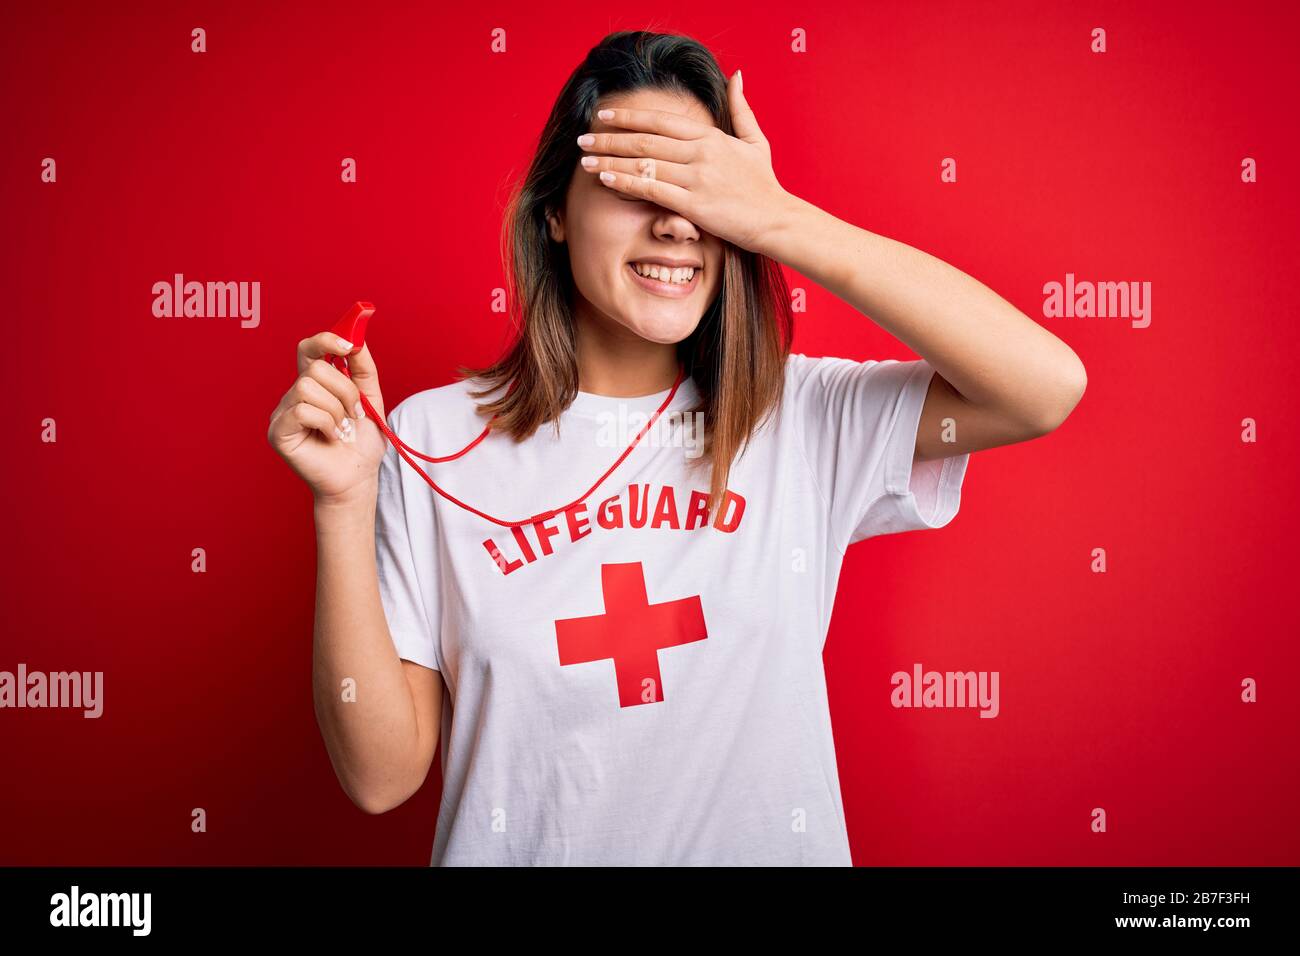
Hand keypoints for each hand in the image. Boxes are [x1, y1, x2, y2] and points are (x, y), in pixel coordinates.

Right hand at [267, 328, 388, 505]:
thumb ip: (363, 369)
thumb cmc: (362, 444)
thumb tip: (357, 339)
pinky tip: (330, 437)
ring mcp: (283, 412)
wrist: (358, 478)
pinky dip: (326, 423)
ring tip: (342, 429)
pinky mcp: (279, 431)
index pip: (310, 349)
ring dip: (336, 410)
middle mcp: (295, 394)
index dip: (326, 340)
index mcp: (315, 384)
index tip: (349, 345)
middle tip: (355, 414)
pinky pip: (302, 410)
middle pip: (315, 368)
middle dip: (345, 390)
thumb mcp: (371, 400)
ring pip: (308, 387)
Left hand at [577, 70, 792, 254]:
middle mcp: (700, 153)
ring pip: (644, 162)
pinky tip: (605, 178)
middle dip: (610, 138)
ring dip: (610, 159)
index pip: (661, 121)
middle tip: (583, 138)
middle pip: (645, 139)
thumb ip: (741, 108)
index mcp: (710, 137)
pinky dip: (626, 182)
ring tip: (585, 159)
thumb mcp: (755, 141)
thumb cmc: (764, 185)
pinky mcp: (694, 204)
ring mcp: (697, 178)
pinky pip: (652, 189)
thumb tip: (737, 75)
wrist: (778, 219)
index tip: (605, 115)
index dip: (630, 116)